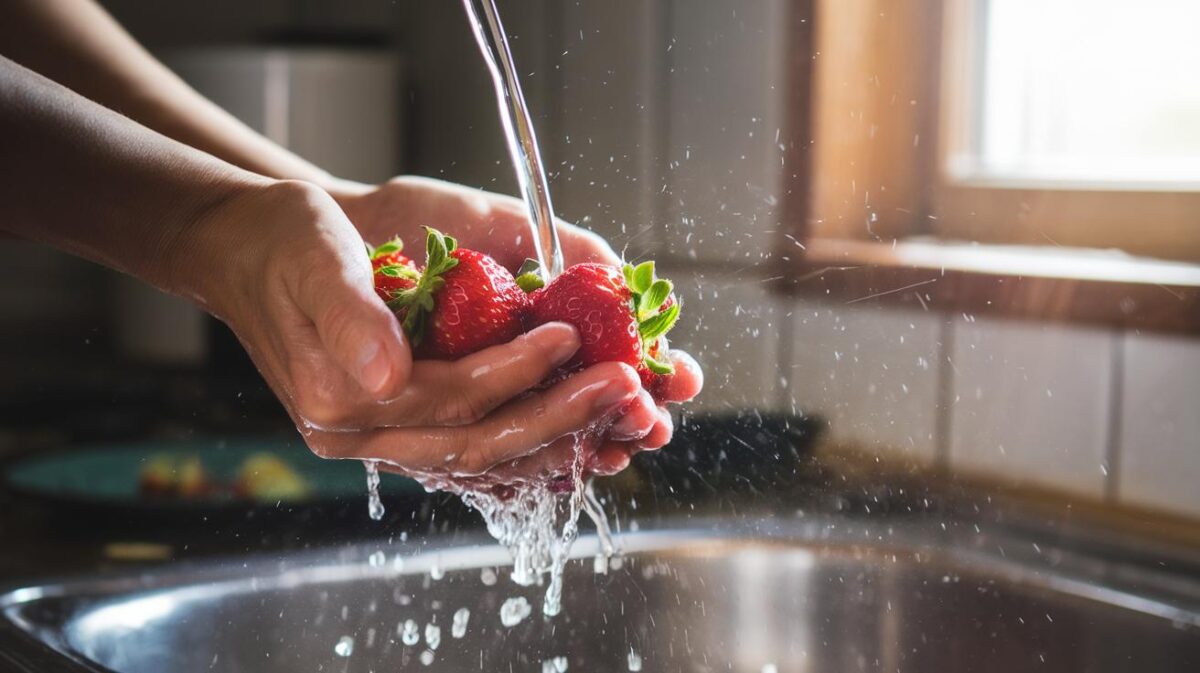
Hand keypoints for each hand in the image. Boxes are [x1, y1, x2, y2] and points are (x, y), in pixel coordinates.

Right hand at [179, 179, 653, 477]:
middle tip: (626, 387)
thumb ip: (348, 316)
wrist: (249, 251)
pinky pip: (473, 450)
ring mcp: (378, 439)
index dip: (517, 371)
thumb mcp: (313, 259)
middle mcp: (359, 435)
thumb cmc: (285, 243)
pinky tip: (576, 435)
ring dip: (556, 441)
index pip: (451, 398)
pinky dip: (528, 445)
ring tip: (619, 420)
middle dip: (558, 415)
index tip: (571, 337)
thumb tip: (387, 372)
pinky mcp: (397, 428)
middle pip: (477, 441)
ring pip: (482, 457)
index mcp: (338, 400)